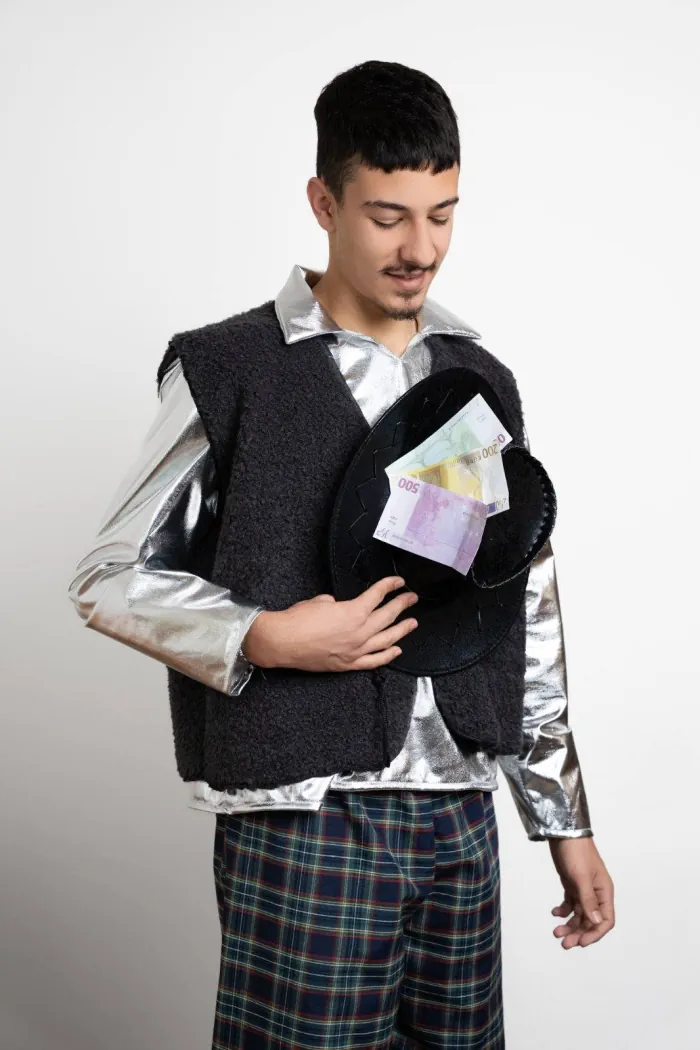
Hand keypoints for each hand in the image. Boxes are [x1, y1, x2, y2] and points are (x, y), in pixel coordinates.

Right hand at [242, 576, 418, 671]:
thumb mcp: (320, 601)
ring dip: (402, 630)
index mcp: (354, 612)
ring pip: (387, 639)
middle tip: (411, 599)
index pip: (378, 595)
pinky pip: (374, 661)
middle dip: (402, 605)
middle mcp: (360, 632)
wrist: (283, 642)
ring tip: (412, 623)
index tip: (399, 582)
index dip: (390, 585)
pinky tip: (396, 650)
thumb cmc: (298, 619)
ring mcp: (356, 650)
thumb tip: (338, 606)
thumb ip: (335, 603)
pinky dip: (388, 655)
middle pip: (388, 616)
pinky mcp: (348, 664)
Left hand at [548, 836, 614, 948]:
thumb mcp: (581, 877)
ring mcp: (583, 890)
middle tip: (564, 943)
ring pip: (579, 915)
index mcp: (604, 892)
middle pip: (591, 921)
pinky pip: (570, 904)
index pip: (606, 921)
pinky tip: (555, 913)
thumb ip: (588, 900)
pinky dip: (563, 911)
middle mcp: (596, 893)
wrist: (563, 833)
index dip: (595, 934)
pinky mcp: (572, 885)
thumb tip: (596, 922)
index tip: (581, 942)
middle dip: (579, 933)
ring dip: (569, 926)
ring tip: (556, 933)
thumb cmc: (576, 852)